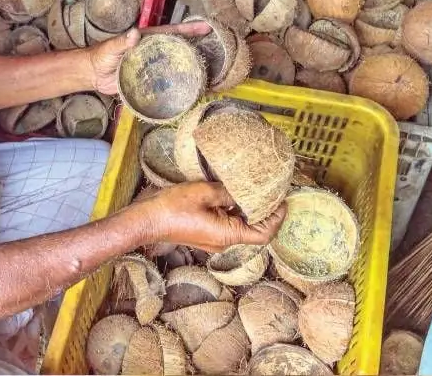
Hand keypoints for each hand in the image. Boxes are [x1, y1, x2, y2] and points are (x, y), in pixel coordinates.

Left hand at [87, 21, 211, 94]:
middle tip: (216, 51)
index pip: (171, 33)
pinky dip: (176, 85)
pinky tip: (189, 90)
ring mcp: (151, 67)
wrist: (93, 74)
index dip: (188, 29)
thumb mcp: (112, 47)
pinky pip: (164, 82)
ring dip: (189, 68)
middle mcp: (153, 52)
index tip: (206, 27)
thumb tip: (135, 33)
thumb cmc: (101, 56)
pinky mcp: (148, 81)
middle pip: (177, 48)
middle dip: (195, 48)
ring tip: (209, 72)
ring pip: (173, 65)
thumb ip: (123, 41)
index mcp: (147, 40)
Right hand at [130, 181, 286, 252]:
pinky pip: (228, 224)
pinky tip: (233, 194)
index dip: (277, 219)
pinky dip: (235, 211)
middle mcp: (224, 242)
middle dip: (265, 211)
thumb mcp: (204, 193)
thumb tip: (244, 191)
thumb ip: (228, 193)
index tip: (283, 201)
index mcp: (228, 235)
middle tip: (272, 191)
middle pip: (253, 230)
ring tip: (255, 189)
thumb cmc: (173, 208)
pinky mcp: (207, 234)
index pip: (263, 233)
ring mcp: (215, 240)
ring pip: (240, 226)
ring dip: (249, 210)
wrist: (148, 219)